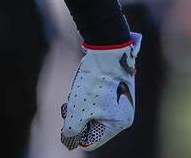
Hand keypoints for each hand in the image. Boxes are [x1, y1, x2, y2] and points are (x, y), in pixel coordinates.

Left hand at [60, 32, 141, 150]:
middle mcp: (122, 114)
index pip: (93, 140)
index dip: (76, 134)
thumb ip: (72, 129)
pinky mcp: (112, 88)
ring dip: (78, 106)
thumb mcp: (78, 110)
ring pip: (91, 112)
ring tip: (74, 94)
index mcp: (118, 123)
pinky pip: (94, 100)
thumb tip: (69, 140)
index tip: (67, 122)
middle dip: (76, 118)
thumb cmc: (94, 82)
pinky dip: (83, 97)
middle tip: (67, 107)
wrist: (106, 50)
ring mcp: (118, 101)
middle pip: (92, 126)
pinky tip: (80, 87)